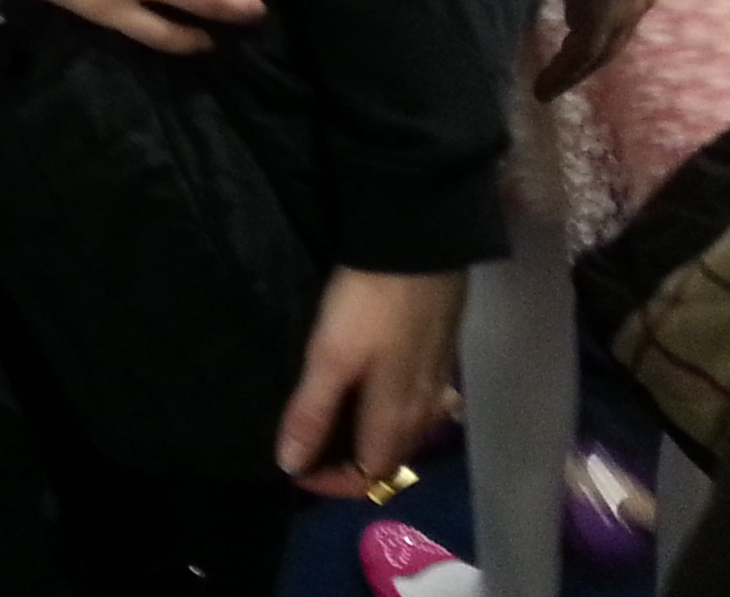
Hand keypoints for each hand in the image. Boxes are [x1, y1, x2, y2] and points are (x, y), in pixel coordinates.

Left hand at [276, 267, 465, 493]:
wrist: (419, 246)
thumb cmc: (369, 303)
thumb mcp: (330, 356)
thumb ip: (312, 411)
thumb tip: (290, 465)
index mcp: (397, 418)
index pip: (370, 477)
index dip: (331, 482)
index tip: (294, 467)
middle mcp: (424, 411)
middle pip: (389, 459)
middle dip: (347, 464)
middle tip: (304, 444)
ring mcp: (436, 382)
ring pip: (404, 432)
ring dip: (367, 437)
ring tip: (328, 419)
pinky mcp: (439, 355)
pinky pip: (414, 404)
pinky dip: (386, 411)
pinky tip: (369, 389)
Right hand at [534, 0, 656, 99]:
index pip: (619, 18)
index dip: (598, 30)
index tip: (572, 34)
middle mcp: (636, 6)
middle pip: (611, 44)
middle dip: (587, 62)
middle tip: (562, 76)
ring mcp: (620, 19)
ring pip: (595, 56)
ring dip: (569, 75)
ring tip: (546, 90)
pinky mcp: (598, 26)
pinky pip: (578, 58)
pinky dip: (559, 75)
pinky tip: (542, 88)